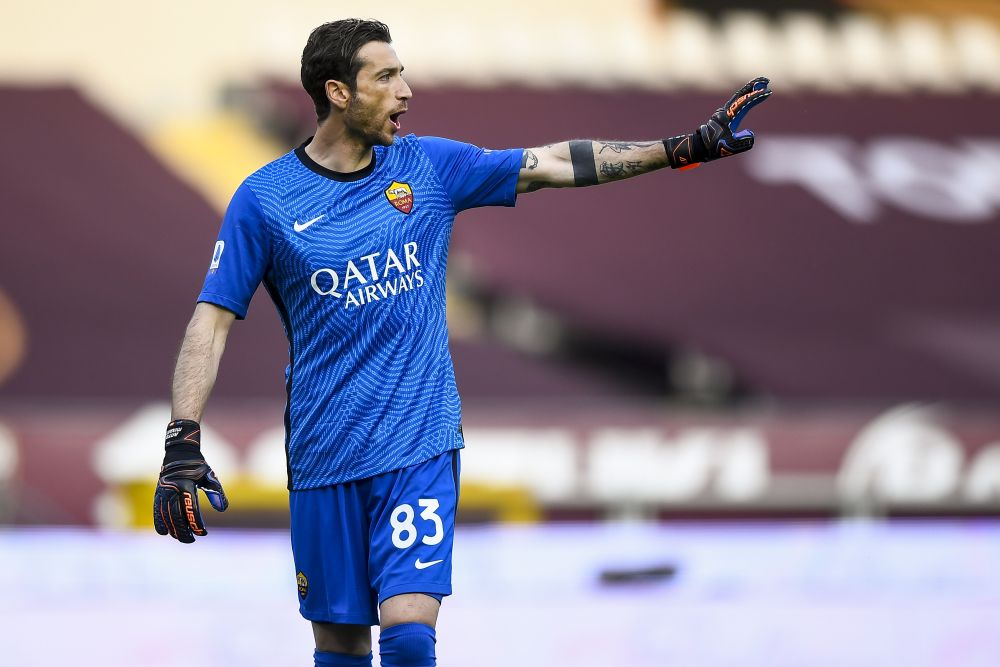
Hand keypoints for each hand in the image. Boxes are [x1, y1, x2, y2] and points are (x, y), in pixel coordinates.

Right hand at [153, 419, 228, 543]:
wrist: (179, 453)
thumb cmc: (198, 466)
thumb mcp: (210, 476)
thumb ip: (217, 492)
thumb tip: (223, 510)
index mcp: (186, 484)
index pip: (191, 509)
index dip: (196, 523)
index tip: (203, 533)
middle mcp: (172, 488)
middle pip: (176, 516)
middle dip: (183, 531)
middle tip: (191, 540)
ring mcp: (163, 491)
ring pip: (165, 515)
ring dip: (172, 529)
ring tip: (180, 538)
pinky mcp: (157, 492)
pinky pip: (156, 510)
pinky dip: (159, 522)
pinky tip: (163, 532)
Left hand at [664, 76, 772, 169]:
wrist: (700, 147)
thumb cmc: (714, 147)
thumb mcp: (730, 147)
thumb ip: (743, 141)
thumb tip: (750, 133)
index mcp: (727, 116)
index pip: (744, 102)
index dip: (756, 96)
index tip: (768, 91)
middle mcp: (725, 111)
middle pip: (741, 94)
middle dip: (754, 86)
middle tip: (766, 80)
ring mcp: (724, 112)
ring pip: (739, 97)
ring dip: (750, 90)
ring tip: (762, 85)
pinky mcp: (724, 115)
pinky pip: (736, 103)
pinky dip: (745, 97)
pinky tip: (751, 96)